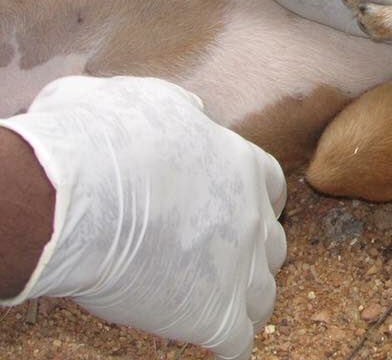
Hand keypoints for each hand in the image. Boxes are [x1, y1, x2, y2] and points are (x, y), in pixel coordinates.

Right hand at [0, 76, 286, 359]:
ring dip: (241, 303)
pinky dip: (226, 345)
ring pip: (262, 296)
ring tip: (214, 309)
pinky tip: (209, 345)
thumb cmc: (98, 140)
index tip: (238, 213)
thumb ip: (178, 109)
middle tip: (216, 265)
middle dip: (249, 255)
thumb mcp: (146, 99)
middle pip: (271, 244)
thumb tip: (187, 109)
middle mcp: (253, 215)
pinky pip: (237, 341)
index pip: (271, 188)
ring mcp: (240, 267)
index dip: (255, 203)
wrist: (77, 195)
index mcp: (242, 165)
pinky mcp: (216, 313)